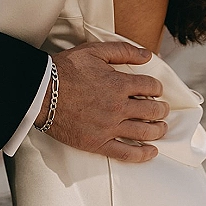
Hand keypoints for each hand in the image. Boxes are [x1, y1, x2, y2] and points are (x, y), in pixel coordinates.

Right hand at [35, 42, 168, 162]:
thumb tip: (146, 55)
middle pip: (151, 111)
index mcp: (119, 84)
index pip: (150, 87)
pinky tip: (151, 151)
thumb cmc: (65, 70)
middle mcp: (118, 107)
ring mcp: (109, 127)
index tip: (155, 90)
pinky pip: (126, 153)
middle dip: (161, 109)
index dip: (156, 88)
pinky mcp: (98, 143)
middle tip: (163, 109)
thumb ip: (122, 51)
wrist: (42, 92)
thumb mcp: (94, 51)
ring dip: (158, 130)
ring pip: (144, 132)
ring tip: (161, 127)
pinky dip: (142, 154)